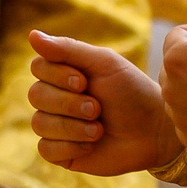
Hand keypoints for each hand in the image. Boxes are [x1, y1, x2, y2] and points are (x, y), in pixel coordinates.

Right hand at [28, 28, 180, 173]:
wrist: (155, 131)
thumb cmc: (132, 92)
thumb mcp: (104, 63)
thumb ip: (68, 49)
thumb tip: (31, 35)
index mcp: (62, 73)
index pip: (37, 67)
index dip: (57, 75)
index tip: (83, 81)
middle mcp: (54, 98)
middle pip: (35, 95)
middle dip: (69, 103)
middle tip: (97, 108)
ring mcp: (56, 126)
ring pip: (39, 123)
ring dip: (73, 127)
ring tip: (99, 129)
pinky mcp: (61, 153)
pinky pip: (45, 149)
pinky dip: (70, 146)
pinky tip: (91, 145)